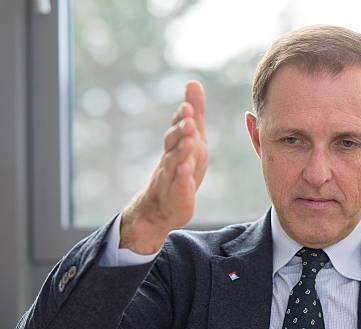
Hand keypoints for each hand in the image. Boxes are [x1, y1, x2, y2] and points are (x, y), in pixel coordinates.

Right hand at [120, 81, 207, 253]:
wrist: (161, 208)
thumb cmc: (181, 169)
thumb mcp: (192, 140)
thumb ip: (194, 114)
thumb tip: (193, 82)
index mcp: (176, 145)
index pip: (177, 127)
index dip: (182, 116)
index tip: (188, 104)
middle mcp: (170, 158)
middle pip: (173, 141)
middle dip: (180, 128)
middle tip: (188, 115)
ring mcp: (171, 176)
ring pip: (174, 161)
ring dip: (181, 150)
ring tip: (191, 139)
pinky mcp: (177, 194)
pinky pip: (178, 185)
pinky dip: (182, 177)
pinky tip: (186, 169)